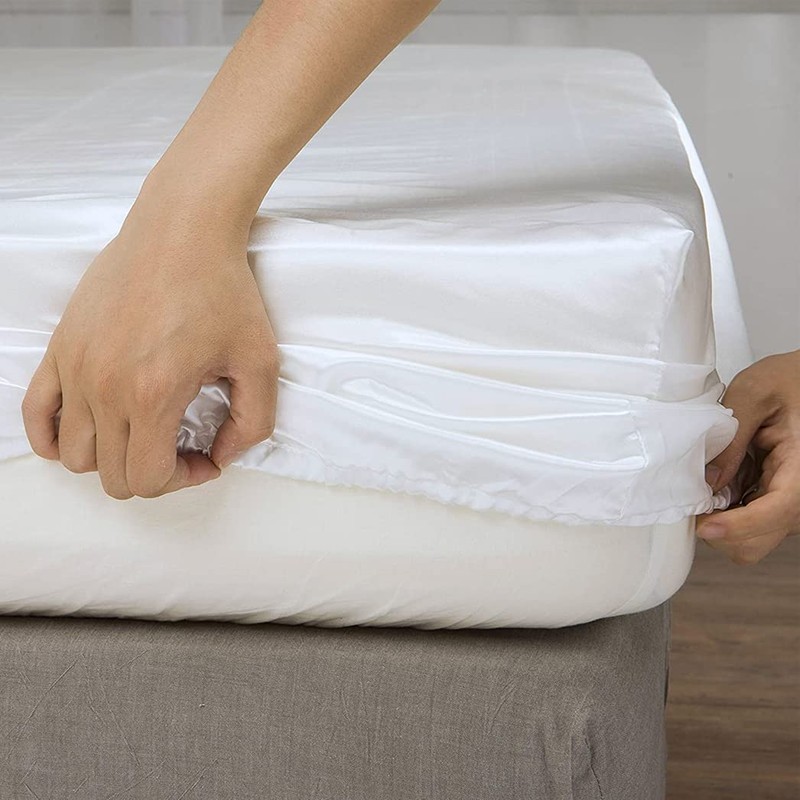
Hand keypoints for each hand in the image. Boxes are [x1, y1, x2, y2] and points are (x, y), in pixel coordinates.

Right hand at [21, 206, 277, 498]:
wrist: (183, 230)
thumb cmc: (222, 289)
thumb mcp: (260, 361)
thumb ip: (253, 424)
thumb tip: (222, 456)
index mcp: (151, 395)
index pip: (147, 478)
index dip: (183, 479)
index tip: (206, 456)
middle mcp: (104, 388)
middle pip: (111, 475)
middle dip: (153, 473)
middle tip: (183, 446)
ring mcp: (75, 368)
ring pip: (73, 454)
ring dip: (111, 458)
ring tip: (144, 432)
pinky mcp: (61, 348)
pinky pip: (35, 414)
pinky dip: (53, 437)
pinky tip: (89, 427)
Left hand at [696, 350, 799, 563]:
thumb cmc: (791, 378)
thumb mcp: (754, 393)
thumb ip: (731, 439)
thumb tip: (707, 481)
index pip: (778, 511)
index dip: (739, 525)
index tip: (705, 525)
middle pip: (757, 540)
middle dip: (720, 528)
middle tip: (692, 499)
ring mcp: (792, 503)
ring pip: (751, 538)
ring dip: (722, 520)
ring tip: (709, 482)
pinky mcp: (780, 502)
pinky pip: (750, 522)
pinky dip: (728, 512)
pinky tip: (722, 482)